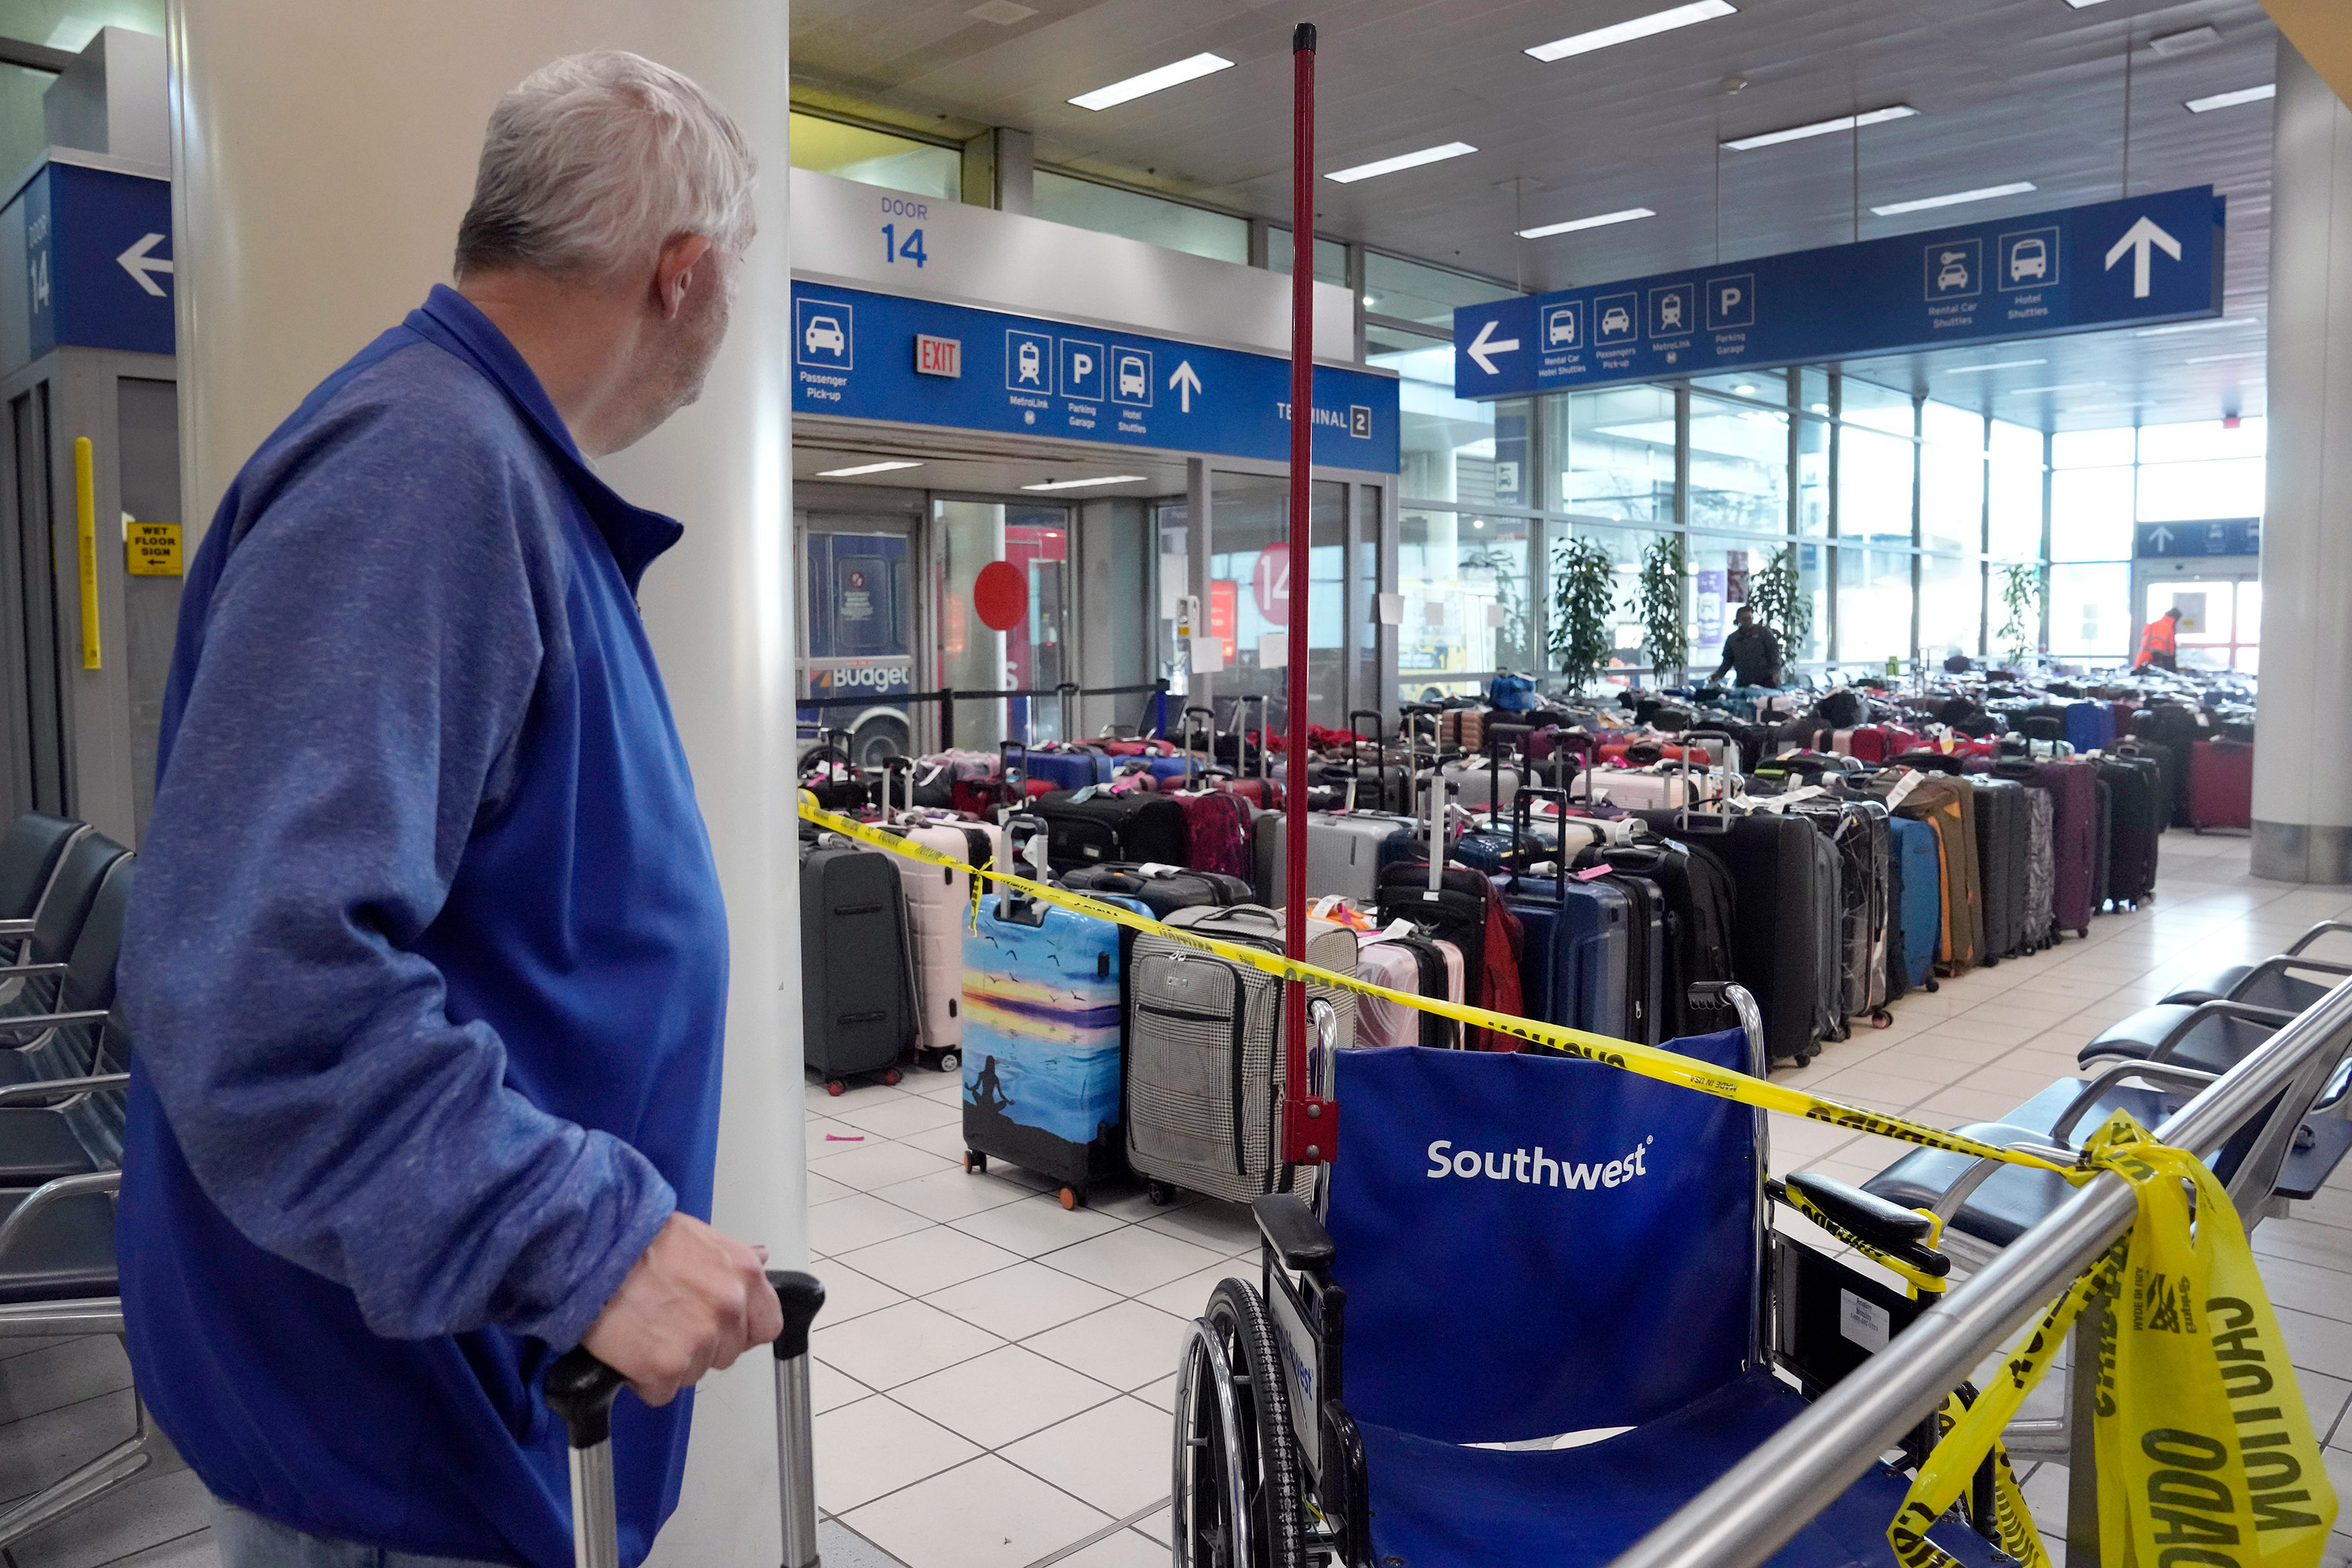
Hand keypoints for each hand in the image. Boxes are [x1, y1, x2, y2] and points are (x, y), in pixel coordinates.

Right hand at [579, 1212, 781, 1406]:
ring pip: (695, 1373)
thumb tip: (760, 1258)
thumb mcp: (698, 1237)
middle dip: (701, 1346)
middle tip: (668, 1323)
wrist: (594, 1250)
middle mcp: (729, 1309)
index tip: (721, 1328)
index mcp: (744, 1275)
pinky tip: (629, 1349)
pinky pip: (661, 1391)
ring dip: (671, 1362)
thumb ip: (731, 1261)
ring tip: (645, 1329)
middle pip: (727, 1353)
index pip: (766, 1325)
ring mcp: (700, 1340)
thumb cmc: (639, 1239)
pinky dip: (644, 1380)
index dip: (742, 1331)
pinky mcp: (666, 1368)